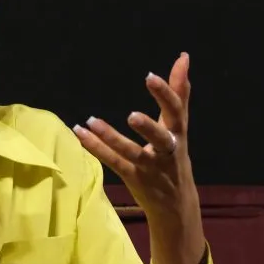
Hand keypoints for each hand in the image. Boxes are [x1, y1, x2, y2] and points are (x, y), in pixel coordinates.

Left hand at [73, 52, 206, 263]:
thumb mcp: (178, 125)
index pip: (177, 111)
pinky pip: (114, 162)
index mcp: (178, 134)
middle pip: (162, 137)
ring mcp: (150, 167)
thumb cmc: (175, 156)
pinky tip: (80, 132)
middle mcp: (167, 151)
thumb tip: (184, 57)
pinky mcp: (134, 178)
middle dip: (149, 127)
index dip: (166, 94)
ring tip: (91, 120)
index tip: (150, 77)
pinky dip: (96, 148)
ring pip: (132, 153)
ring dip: (111, 138)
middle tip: (132, 115)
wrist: (177, 205)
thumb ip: (180, 92)